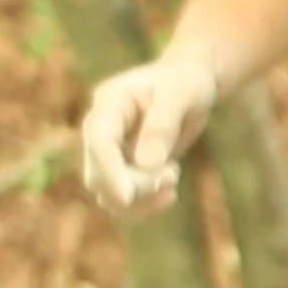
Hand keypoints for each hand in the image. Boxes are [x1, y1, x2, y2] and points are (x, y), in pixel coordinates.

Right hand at [79, 55, 220, 216]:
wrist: (188, 86)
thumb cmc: (186, 83)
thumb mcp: (181, 95)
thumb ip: (163, 125)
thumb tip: (146, 163)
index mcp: (109, 103)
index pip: (99, 142)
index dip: (109, 171)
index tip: (128, 196)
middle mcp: (101, 129)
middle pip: (99, 174)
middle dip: (137, 186)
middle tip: (174, 173)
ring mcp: (109, 151)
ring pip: (107, 194)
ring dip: (142, 199)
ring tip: (174, 175)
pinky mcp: (121, 168)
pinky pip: (123, 200)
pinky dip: (145, 203)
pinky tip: (170, 192)